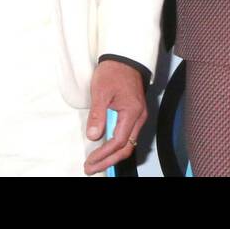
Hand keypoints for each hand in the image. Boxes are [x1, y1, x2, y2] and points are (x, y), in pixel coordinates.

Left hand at [83, 60, 146, 174]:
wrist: (124, 59)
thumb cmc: (114, 72)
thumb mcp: (100, 92)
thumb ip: (97, 115)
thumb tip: (93, 136)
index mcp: (132, 111)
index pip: (119, 141)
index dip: (104, 154)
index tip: (90, 161)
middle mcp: (139, 117)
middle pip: (127, 147)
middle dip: (109, 161)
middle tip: (91, 168)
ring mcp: (138, 116)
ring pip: (128, 143)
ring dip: (112, 156)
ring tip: (96, 162)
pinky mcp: (134, 114)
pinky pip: (128, 135)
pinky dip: (116, 146)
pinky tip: (105, 150)